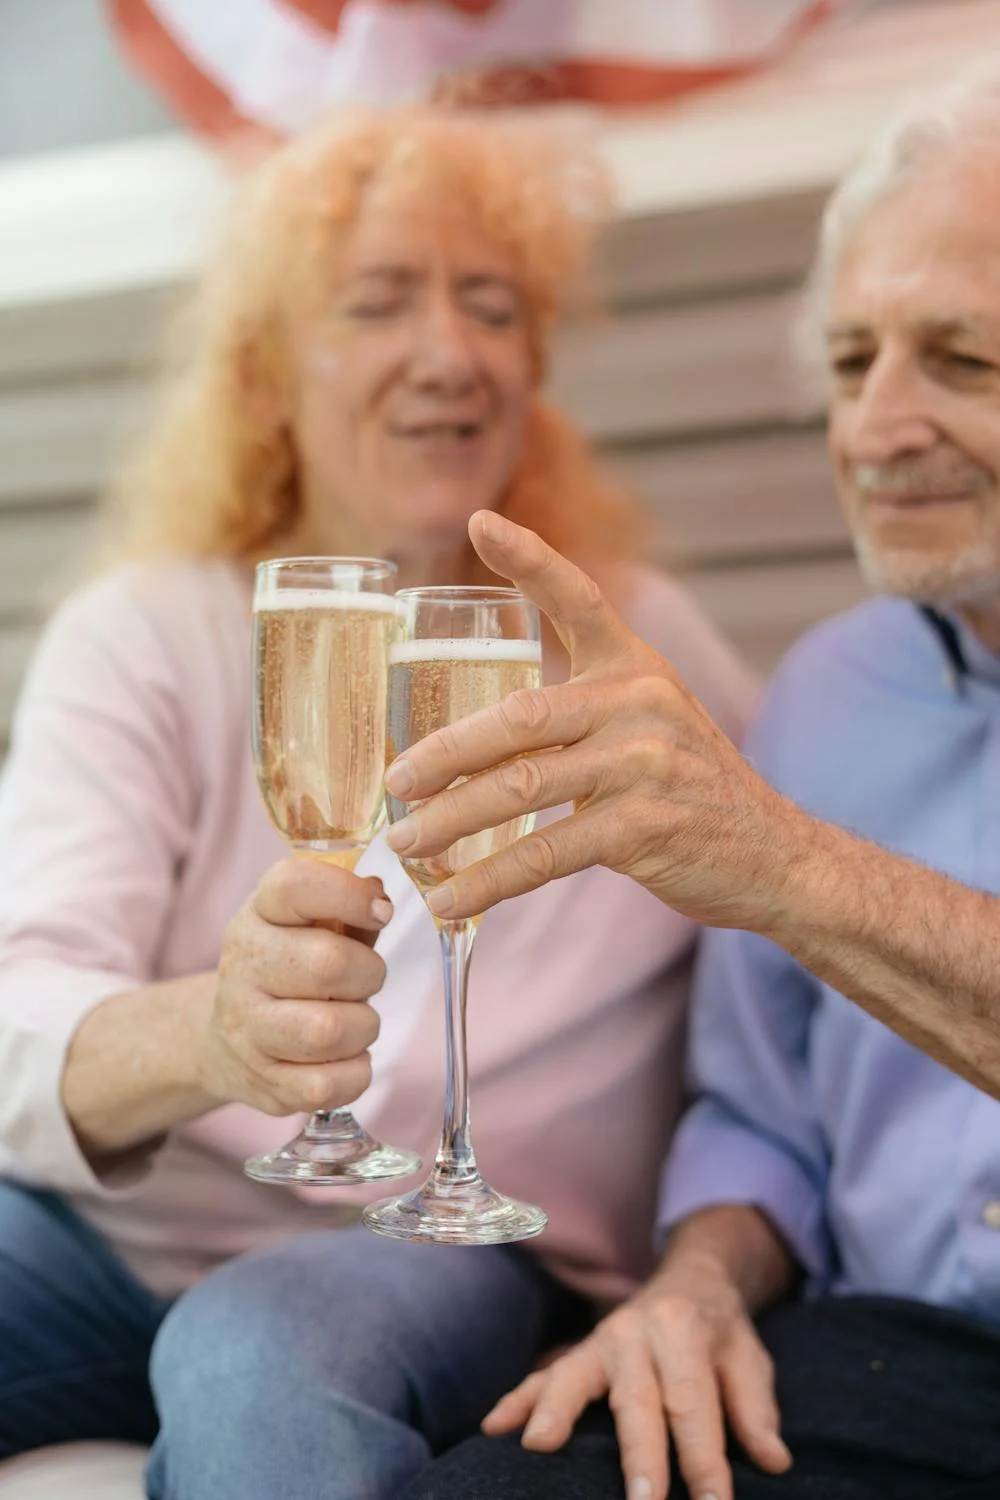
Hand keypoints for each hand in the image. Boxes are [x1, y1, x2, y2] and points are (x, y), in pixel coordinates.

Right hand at [199, 857, 390, 1114]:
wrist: (225, 1039)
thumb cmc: (291, 967)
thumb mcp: (310, 923)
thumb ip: (349, 905)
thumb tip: (379, 896)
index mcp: (257, 915)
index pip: (294, 885)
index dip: (349, 895)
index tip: (381, 912)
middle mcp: (243, 967)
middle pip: (328, 963)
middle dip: (368, 973)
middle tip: (365, 980)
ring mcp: (247, 1029)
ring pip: (328, 1031)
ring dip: (363, 1026)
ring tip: (355, 1020)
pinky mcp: (264, 1082)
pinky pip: (327, 1085)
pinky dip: (354, 1072)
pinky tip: (346, 1057)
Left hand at [384, 511, 806, 926]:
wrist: (774, 853)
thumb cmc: (691, 790)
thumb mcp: (650, 724)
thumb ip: (582, 713)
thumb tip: (472, 740)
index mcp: (635, 667)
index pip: (580, 597)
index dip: (529, 558)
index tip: (479, 521)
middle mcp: (640, 702)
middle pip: (520, 718)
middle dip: (445, 752)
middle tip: (396, 780)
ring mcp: (644, 764)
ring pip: (523, 787)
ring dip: (451, 821)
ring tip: (403, 842)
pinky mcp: (643, 827)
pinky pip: (546, 852)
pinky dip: (489, 880)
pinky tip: (450, 899)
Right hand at [483, 1249, 790, 1499]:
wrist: (689, 1280)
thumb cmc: (720, 1334)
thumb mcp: (748, 1359)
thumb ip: (756, 1409)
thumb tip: (774, 1461)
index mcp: (685, 1330)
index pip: (695, 1404)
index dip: (704, 1459)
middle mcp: (637, 1331)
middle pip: (637, 1400)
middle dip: (638, 1453)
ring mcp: (600, 1341)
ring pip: (575, 1378)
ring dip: (557, 1413)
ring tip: (539, 1447)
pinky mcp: (577, 1353)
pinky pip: (544, 1376)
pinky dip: (518, 1400)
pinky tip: (494, 1428)